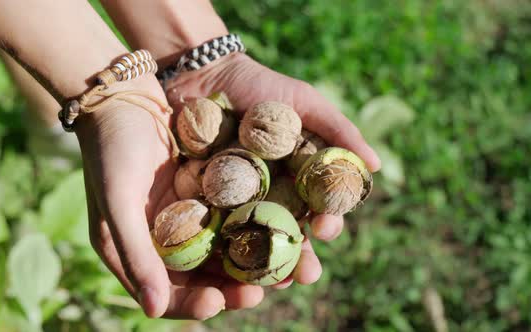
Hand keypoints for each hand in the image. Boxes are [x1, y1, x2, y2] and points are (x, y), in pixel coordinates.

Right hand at [74, 76, 263, 318]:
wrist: (123, 94)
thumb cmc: (110, 148)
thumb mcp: (117, 201)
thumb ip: (135, 254)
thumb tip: (154, 311)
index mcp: (132, 249)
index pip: (164, 291)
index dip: (192, 302)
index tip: (218, 302)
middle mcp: (161, 238)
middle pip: (200, 275)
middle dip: (229, 286)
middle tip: (260, 291)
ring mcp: (185, 215)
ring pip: (221, 249)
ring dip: (247, 260)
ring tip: (276, 269)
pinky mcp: (203, 191)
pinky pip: (230, 215)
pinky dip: (249, 225)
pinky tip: (273, 228)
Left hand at [165, 53, 380, 286]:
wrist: (207, 75)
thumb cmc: (261, 86)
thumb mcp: (305, 102)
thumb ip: (339, 131)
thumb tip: (374, 166)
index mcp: (300, 179)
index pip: (320, 210)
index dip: (327, 223)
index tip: (325, 229)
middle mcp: (273, 196)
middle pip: (289, 235)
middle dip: (299, 259)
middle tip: (302, 275)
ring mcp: (238, 202)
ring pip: (254, 242)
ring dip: (263, 266)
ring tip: (267, 284)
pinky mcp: (205, 202)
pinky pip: (215, 230)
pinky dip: (221, 250)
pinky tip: (224, 267)